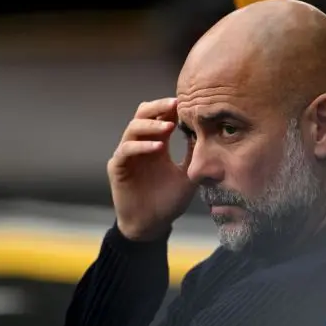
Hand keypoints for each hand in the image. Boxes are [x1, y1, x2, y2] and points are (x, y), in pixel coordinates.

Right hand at [107, 98, 194, 240]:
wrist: (153, 225)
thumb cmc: (170, 201)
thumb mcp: (188, 174)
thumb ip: (194, 154)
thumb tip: (207, 132)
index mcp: (157, 144)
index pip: (160, 116)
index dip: (171, 106)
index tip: (188, 100)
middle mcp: (140, 145)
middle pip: (143, 114)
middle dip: (159, 106)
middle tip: (176, 103)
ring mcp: (127, 155)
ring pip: (133, 128)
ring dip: (151, 124)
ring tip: (169, 126)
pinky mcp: (118, 167)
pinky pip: (126, 150)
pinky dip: (142, 145)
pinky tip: (158, 147)